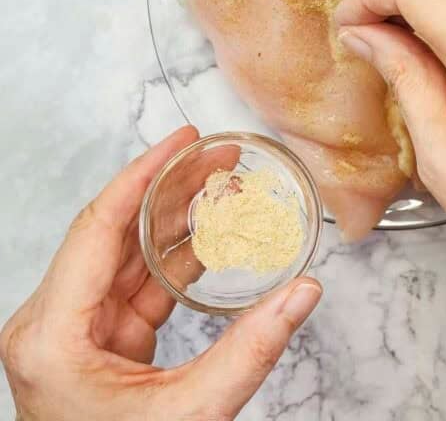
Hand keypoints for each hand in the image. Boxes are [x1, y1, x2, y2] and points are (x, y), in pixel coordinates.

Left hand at [0, 127, 321, 420]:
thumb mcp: (190, 414)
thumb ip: (251, 352)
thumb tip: (302, 293)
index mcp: (54, 334)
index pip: (99, 225)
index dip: (144, 173)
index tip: (183, 140)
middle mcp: (54, 322)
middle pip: (116, 228)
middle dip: (172, 186)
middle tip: (219, 156)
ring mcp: (75, 328)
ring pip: (129, 249)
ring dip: (177, 216)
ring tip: (222, 184)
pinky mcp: (100, 336)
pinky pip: (139, 279)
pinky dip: (177, 255)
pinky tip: (212, 233)